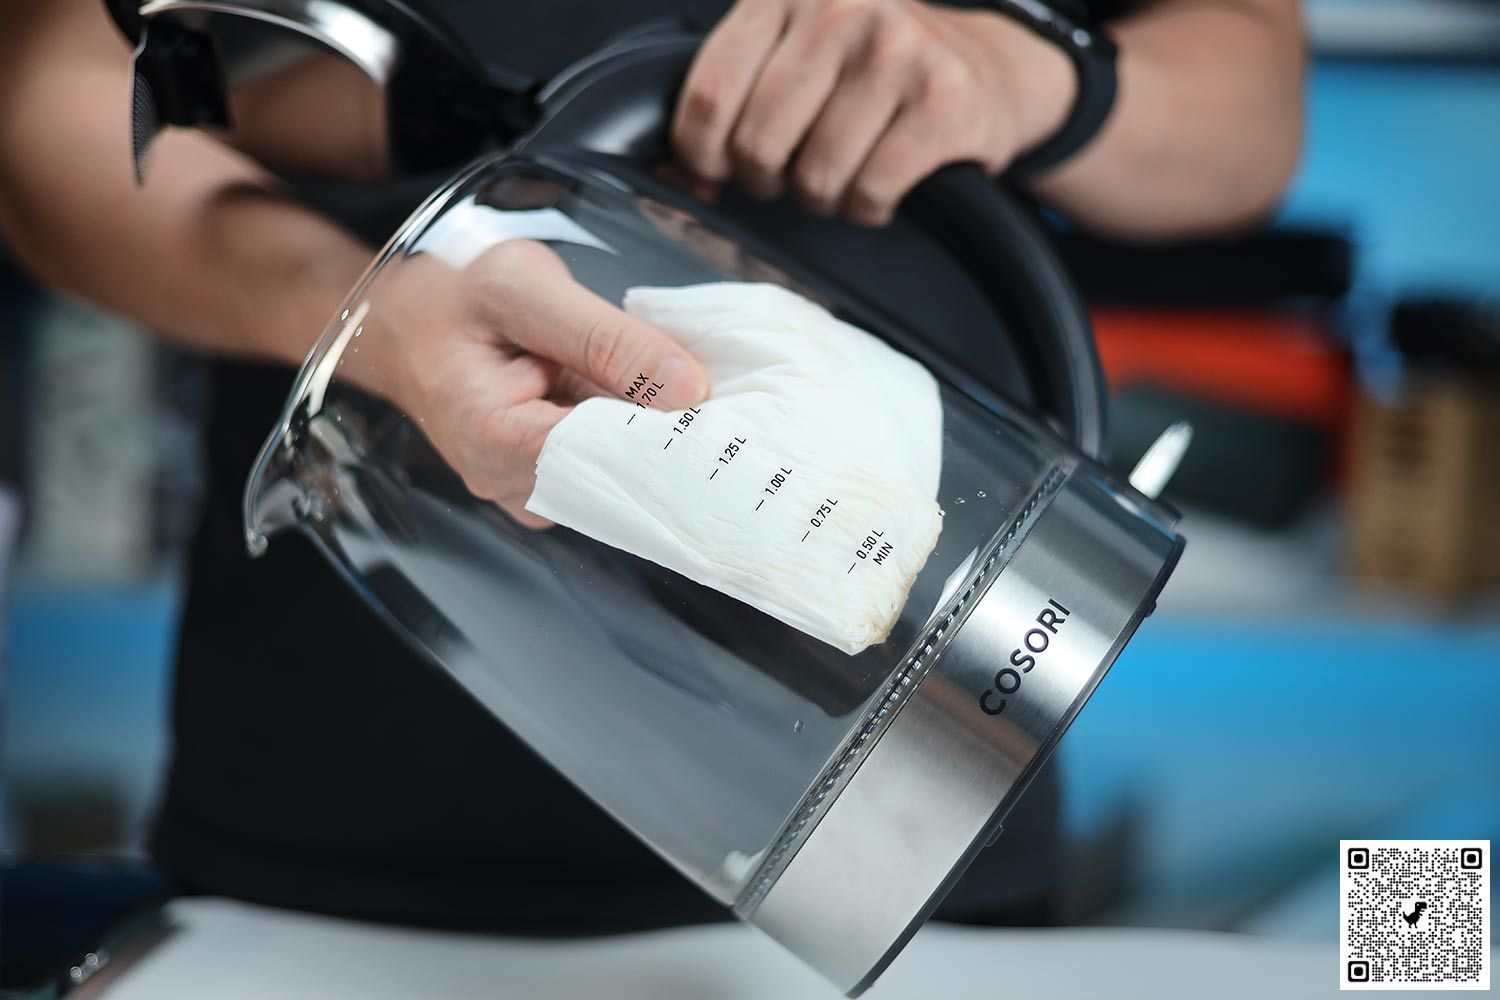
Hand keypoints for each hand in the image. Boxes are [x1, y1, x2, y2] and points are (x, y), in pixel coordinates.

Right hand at [353, 240, 709, 526]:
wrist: (404, 319)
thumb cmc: (452, 297)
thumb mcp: (525, 288)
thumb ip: (607, 337)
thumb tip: (690, 387)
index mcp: (495, 443)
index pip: (610, 464)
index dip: (671, 438)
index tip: (721, 412)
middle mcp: (510, 485)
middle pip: (620, 478)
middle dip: (673, 438)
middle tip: (723, 399)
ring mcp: (530, 492)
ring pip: (622, 476)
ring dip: (657, 436)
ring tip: (686, 392)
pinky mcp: (549, 483)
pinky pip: (610, 466)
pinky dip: (637, 434)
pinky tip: (654, 402)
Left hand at [672, 0, 1076, 225]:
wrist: (987, 69)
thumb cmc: (873, 73)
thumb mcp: (796, 58)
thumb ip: (733, 101)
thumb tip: (675, 182)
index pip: (707, 94)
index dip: (702, 155)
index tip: (718, 171)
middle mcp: (839, 8)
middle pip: (758, 144)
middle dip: (770, 181)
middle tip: (794, 174)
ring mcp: (897, 48)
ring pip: (815, 176)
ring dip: (825, 198)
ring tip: (845, 174)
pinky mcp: (944, 98)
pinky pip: (871, 192)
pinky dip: (869, 208)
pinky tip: (882, 186)